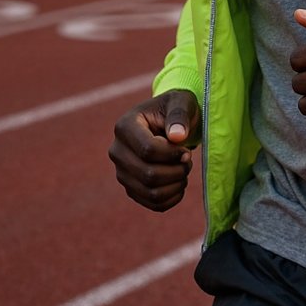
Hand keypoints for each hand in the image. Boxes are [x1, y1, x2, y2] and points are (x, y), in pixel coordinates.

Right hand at [108, 89, 200, 211]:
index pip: (148, 150)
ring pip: (150, 192)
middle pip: (148, 174)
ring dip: (176, 185)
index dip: (173, 154)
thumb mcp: (181, 102)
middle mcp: (117, 151)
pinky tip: (180, 183)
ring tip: (184, 170)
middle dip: (176, 170)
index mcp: (125, 126)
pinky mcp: (131, 187)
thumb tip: (177, 136)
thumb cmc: (175, 108)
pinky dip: (172, 198)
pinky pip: (152, 203)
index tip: (187, 149)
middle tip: (188, 160)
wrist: (170, 121)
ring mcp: (122, 171)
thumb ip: (179, 115)